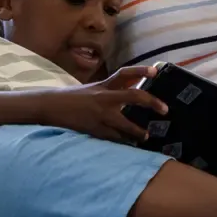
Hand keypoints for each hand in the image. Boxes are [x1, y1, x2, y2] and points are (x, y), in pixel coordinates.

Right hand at [36, 65, 166, 142]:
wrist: (51, 106)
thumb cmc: (74, 97)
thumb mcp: (94, 88)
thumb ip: (113, 88)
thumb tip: (134, 85)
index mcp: (104, 85)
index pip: (125, 73)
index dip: (141, 70)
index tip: (156, 71)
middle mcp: (104, 97)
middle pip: (134, 96)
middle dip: (152, 103)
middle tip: (165, 110)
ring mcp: (100, 114)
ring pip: (125, 123)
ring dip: (138, 131)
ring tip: (145, 136)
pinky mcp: (94, 129)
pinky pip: (113, 137)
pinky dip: (122, 141)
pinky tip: (129, 145)